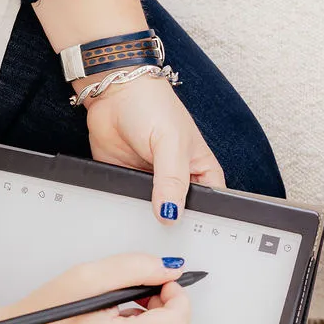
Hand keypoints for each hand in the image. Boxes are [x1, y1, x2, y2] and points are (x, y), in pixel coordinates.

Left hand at [84, 77, 224, 223]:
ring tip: (142, 217)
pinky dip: (123, 208)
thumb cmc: (152, 106)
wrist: (112, 92)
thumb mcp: (171, 143)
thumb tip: (170, 215)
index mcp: (201, 172)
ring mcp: (151, 185)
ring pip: (152, 215)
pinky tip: (123, 207)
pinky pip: (126, 205)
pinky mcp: (126, 184)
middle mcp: (178, 182)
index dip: (203, 220)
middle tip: (164, 226)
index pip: (211, 205)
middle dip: (172, 222)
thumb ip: (172, 182)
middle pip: (181, 215)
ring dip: (146, 218)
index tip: (191, 231)